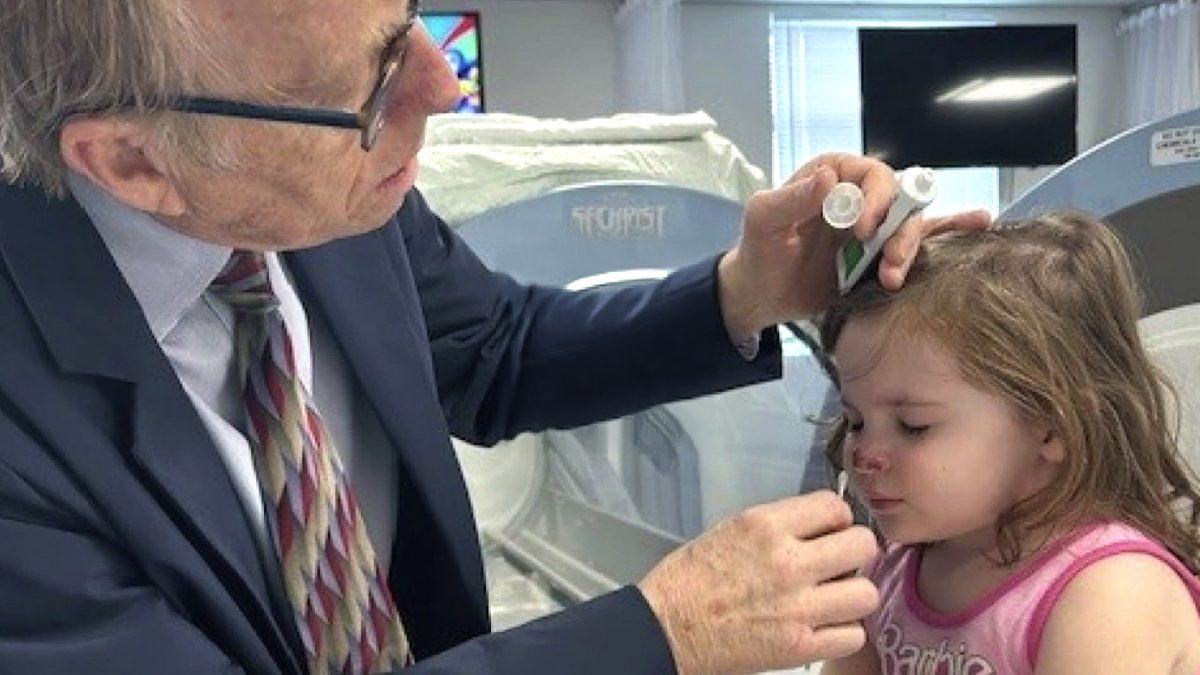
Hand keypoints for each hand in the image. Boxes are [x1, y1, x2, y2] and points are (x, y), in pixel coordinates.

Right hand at [637, 491, 879, 674]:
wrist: (666, 628)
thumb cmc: (690, 580)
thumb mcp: (731, 529)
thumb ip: (779, 526)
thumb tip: (819, 527)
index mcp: (765, 526)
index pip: (835, 507)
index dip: (838, 520)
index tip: (830, 531)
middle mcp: (788, 562)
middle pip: (863, 546)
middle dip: (854, 553)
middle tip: (838, 563)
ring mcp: (798, 607)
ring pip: (866, 594)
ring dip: (852, 595)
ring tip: (832, 598)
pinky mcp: (799, 646)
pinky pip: (853, 635)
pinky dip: (841, 632)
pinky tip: (821, 625)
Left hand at [716, 153, 991, 339]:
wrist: (763, 293)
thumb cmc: (759, 250)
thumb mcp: (762, 222)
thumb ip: (790, 200)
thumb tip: (827, 178)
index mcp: (836, 174)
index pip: (873, 175)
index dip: (877, 199)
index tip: (863, 229)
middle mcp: (863, 194)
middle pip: (903, 201)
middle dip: (901, 232)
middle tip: (887, 264)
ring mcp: (877, 225)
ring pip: (914, 226)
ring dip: (912, 250)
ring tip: (893, 278)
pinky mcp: (883, 254)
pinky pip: (924, 238)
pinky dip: (951, 230)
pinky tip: (980, 224)